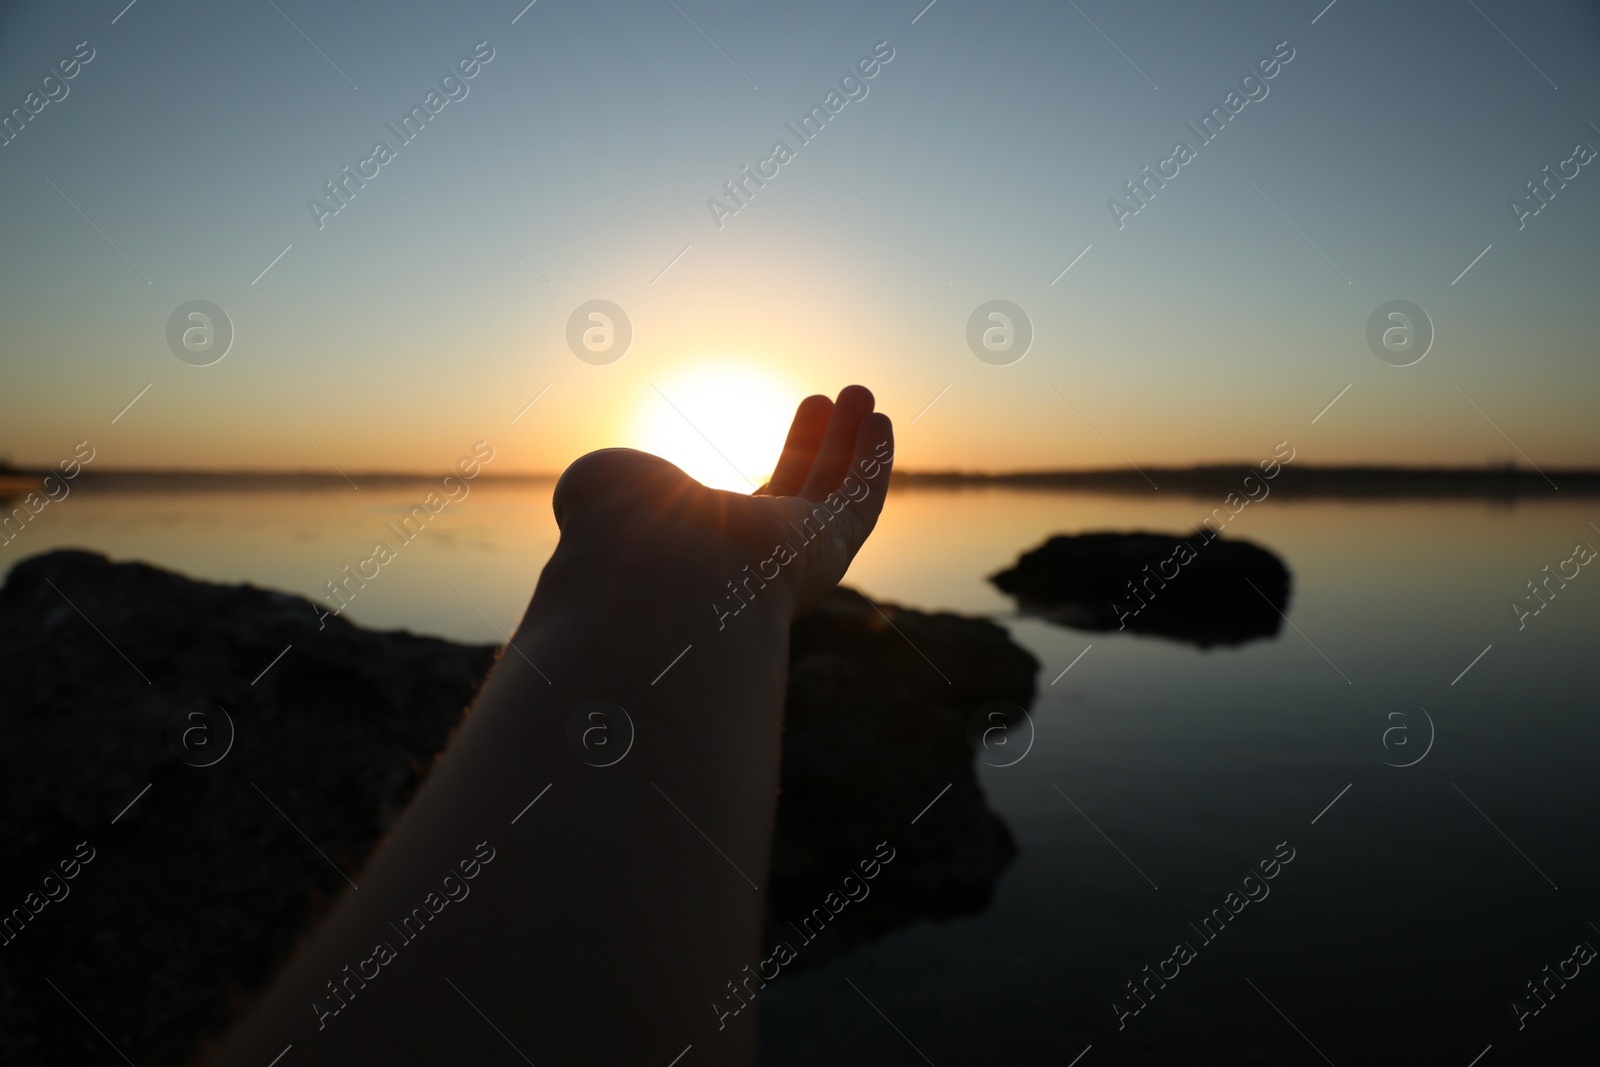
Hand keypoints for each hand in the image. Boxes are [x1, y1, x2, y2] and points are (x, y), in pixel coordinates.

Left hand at [550, 385, 893, 618]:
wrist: (656, 572)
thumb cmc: (623, 530)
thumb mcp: (609, 486)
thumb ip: (610, 480)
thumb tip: (594, 481)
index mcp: (715, 546)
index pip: (762, 500)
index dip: (783, 458)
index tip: (799, 417)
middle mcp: (760, 558)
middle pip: (805, 493)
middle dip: (819, 444)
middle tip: (829, 400)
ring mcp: (795, 557)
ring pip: (836, 493)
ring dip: (851, 443)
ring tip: (859, 393)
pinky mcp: (829, 552)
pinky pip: (861, 503)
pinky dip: (873, 461)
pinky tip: (879, 420)